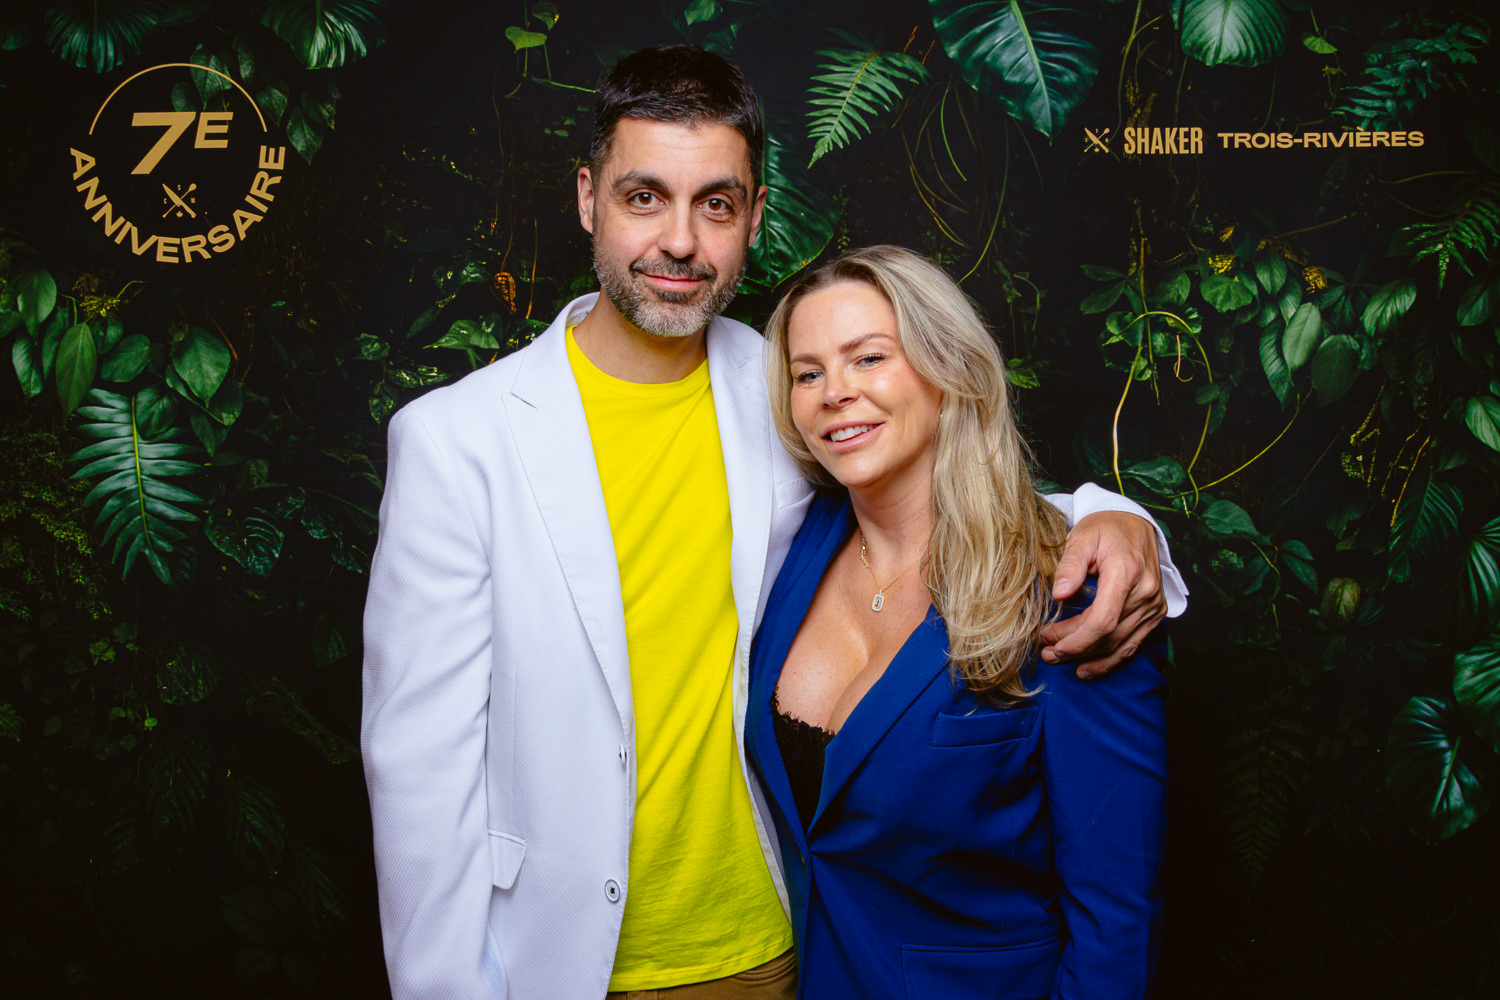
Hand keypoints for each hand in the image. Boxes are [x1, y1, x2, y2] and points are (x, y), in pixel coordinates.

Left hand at [1040, 510, 1165, 678]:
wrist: (1135, 524)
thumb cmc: (1106, 529)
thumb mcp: (1082, 537)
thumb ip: (1070, 565)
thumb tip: (1058, 593)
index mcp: (1126, 573)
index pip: (1102, 621)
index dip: (1074, 639)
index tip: (1048, 641)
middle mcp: (1145, 593)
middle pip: (1108, 636)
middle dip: (1075, 649)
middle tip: (1046, 653)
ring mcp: (1153, 605)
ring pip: (1120, 645)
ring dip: (1089, 658)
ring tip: (1060, 660)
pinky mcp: (1155, 612)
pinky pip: (1134, 644)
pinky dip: (1111, 659)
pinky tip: (1089, 668)